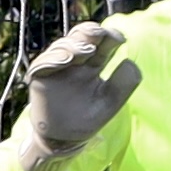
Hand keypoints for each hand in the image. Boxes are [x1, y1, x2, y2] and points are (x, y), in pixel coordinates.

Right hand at [18, 19, 137, 153]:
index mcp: (93, 64)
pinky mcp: (40, 76)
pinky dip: (53, 58)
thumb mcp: (110, 102)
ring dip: (74, 45)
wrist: (63, 139)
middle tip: (99, 32)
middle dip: (90, 31)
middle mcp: (75, 61)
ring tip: (86, 51)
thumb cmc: (87, 118)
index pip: (102, 43)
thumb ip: (124, 83)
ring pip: (63, 46)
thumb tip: (131, 61)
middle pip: (81, 38)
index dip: (110, 36)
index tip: (121, 38)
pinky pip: (43, 62)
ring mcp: (56, 67)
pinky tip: (66, 59)